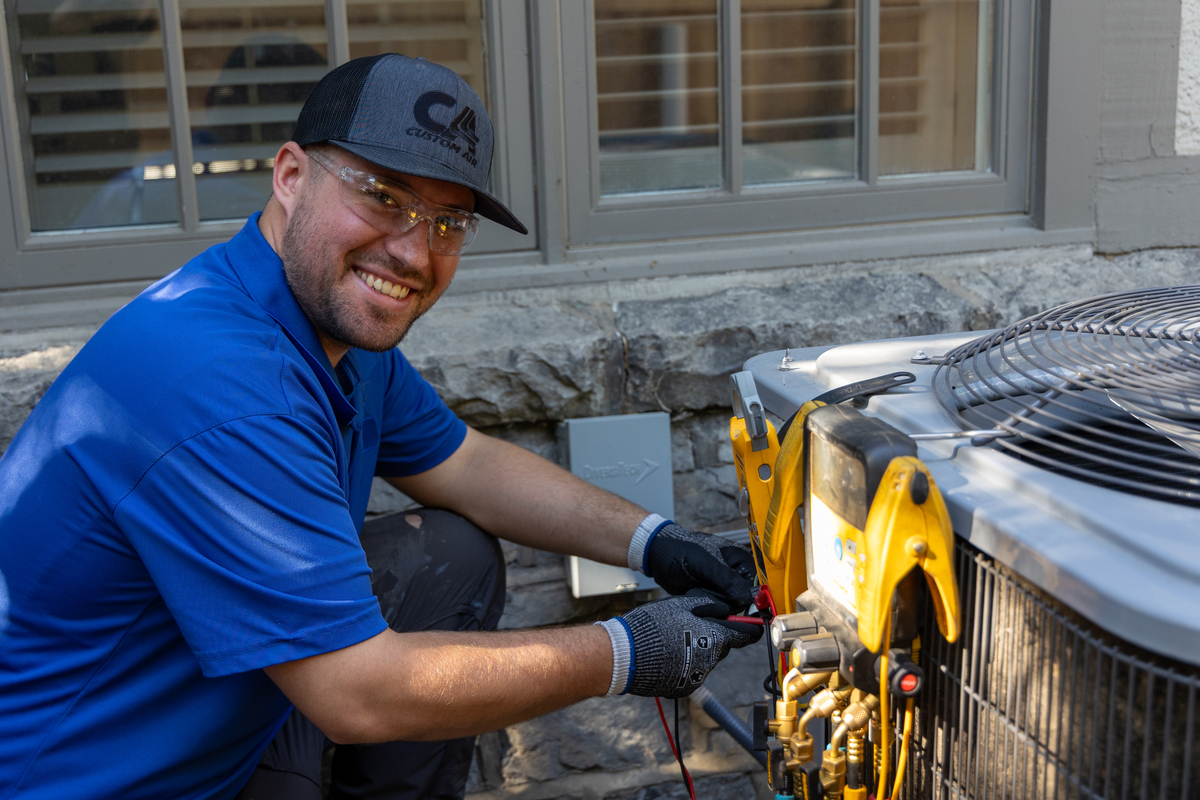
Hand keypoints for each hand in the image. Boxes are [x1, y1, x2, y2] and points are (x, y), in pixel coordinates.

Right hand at [596, 591, 762, 698]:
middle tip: (692, 624)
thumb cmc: (652, 626)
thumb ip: (709, 605)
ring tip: (672, 640)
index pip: (748, 635)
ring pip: (706, 659)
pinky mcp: (682, 688)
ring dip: (697, 649)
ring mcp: (696, 678)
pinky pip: (691, 672)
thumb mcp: (681, 605)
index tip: (747, 622)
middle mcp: (710, 663)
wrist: (624, 655)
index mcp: (714, 640)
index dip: (748, 626)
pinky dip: (684, 664)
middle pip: (723, 646)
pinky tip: (667, 654)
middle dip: (714, 635)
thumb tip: (726, 607)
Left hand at [645, 524, 756, 606]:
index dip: (753, 598)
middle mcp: (735, 575)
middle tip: (707, 591)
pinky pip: (716, 610)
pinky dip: (706, 607)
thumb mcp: (705, 563)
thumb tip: (749, 598)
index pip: (758, 585)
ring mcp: (723, 588)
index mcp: (741, 561)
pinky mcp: (711, 597)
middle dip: (726, 601)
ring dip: (713, 604)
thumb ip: (727, 580)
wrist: (657, 553)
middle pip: (744, 601)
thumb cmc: (681, 549)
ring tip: (697, 590)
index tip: (740, 604)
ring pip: (730, 608)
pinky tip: (694, 595)